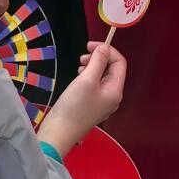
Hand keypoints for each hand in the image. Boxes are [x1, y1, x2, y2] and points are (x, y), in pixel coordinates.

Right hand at [37, 42, 126, 158]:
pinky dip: (87, 77)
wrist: (59, 132)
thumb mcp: (87, 80)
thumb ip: (98, 61)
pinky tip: (76, 79)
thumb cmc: (74, 106)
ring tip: (78, 69)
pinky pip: (94, 84)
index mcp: (115, 90)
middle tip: (81, 59)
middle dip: (98, 58)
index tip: (89, 46)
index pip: (119, 62)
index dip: (107, 50)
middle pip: (111, 69)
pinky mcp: (91, 105)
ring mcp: (101, 102)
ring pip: (102, 76)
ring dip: (91, 67)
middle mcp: (111, 96)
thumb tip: (104, 48)